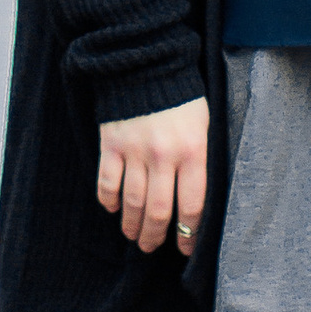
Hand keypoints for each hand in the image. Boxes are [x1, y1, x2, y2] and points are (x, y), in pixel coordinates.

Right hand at [96, 99, 209, 255]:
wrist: (148, 63)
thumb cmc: (183, 97)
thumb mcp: (203, 126)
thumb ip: (199, 160)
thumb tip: (194, 200)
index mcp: (192, 151)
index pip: (192, 205)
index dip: (188, 233)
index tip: (186, 247)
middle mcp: (163, 156)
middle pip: (159, 210)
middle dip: (155, 236)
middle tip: (151, 247)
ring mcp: (135, 151)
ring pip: (132, 201)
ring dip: (132, 225)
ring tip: (133, 236)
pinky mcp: (112, 144)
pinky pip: (107, 182)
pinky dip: (109, 200)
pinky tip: (113, 208)